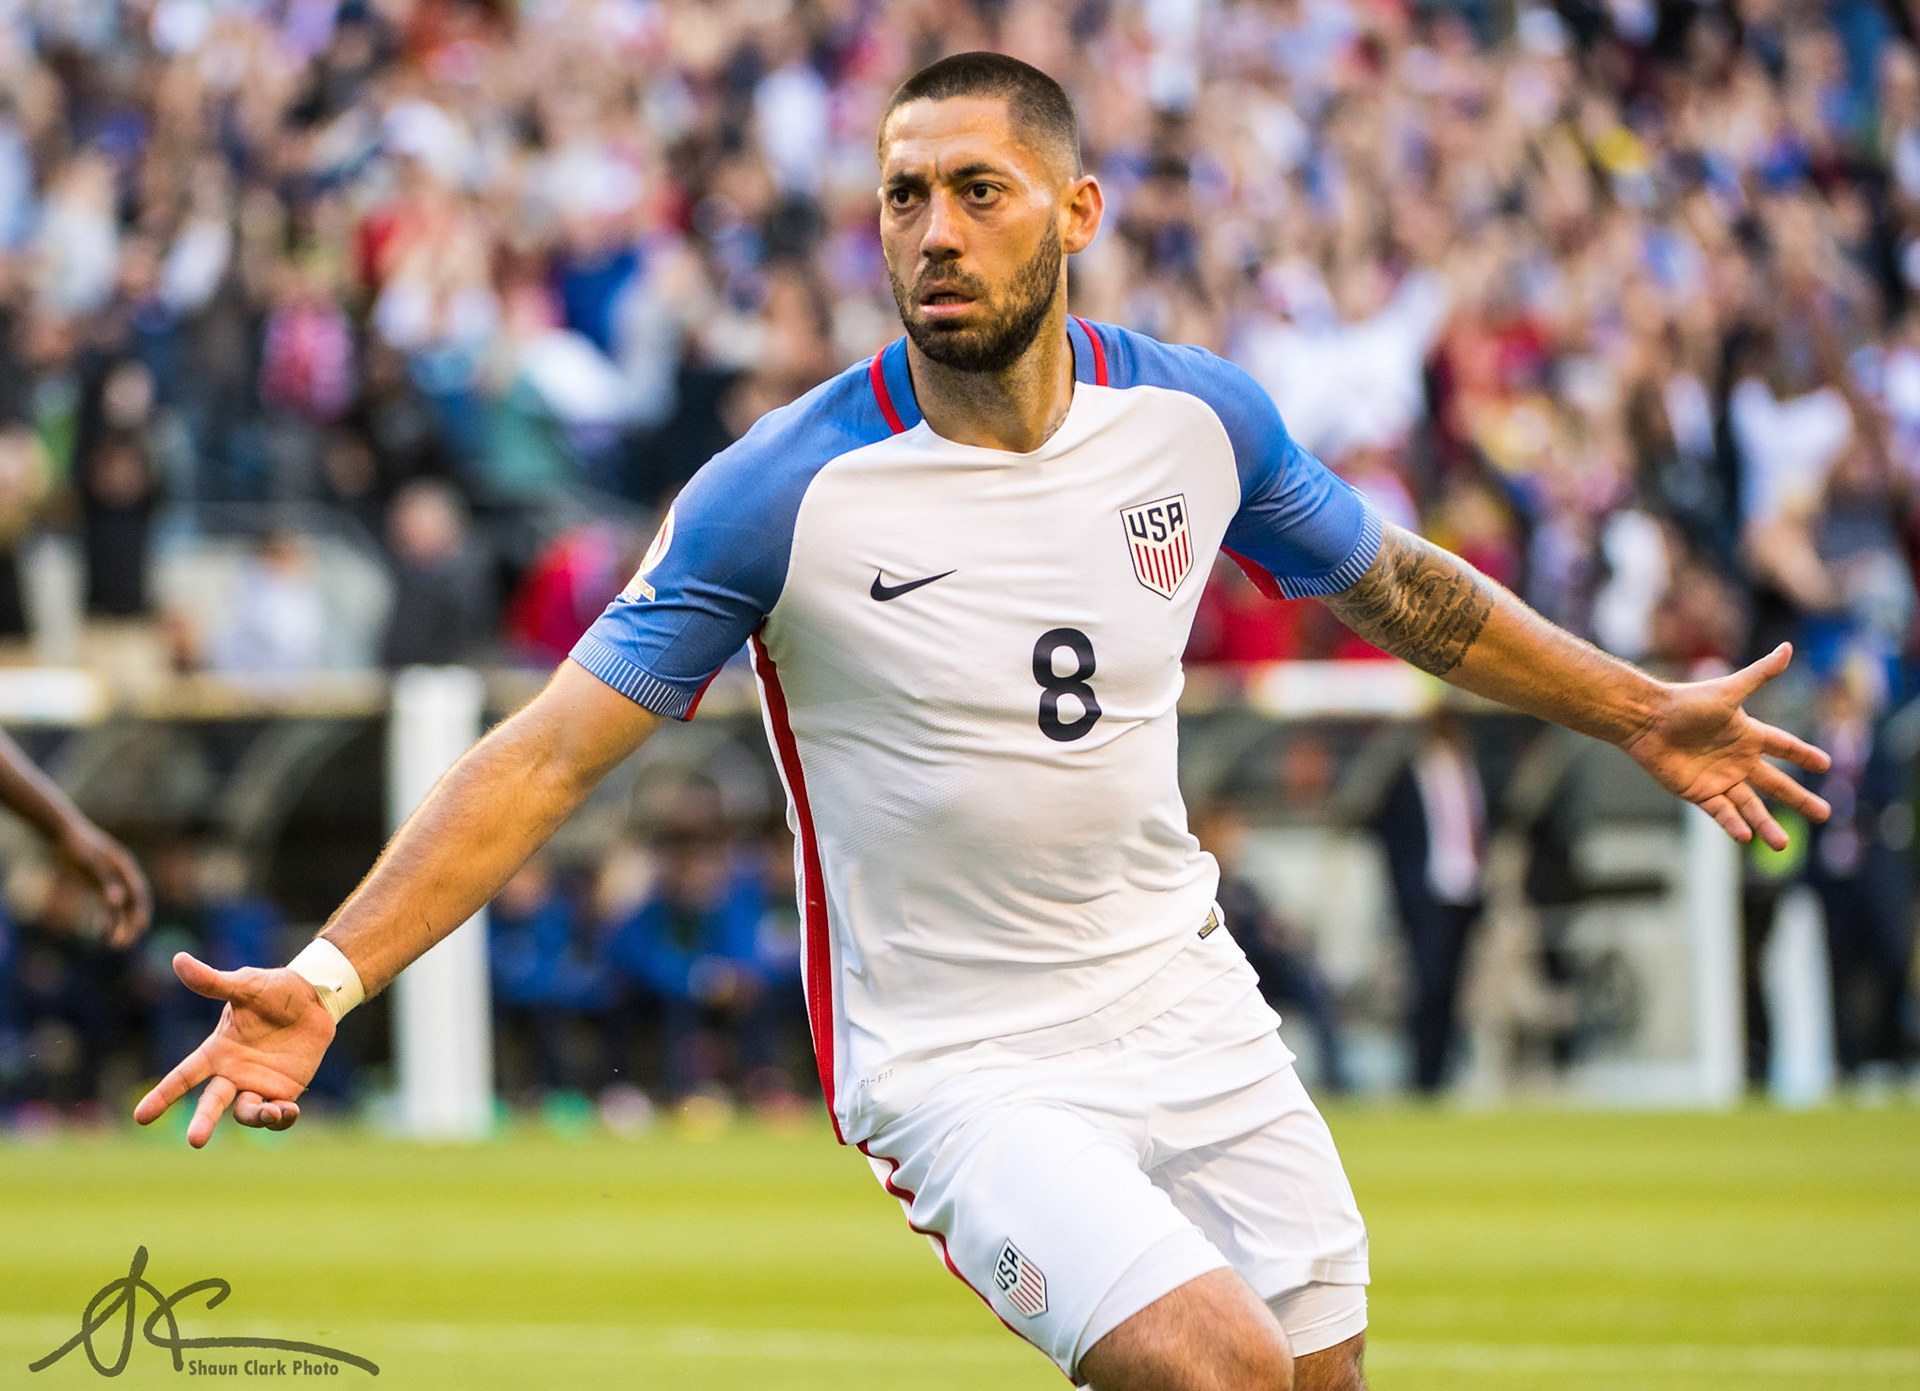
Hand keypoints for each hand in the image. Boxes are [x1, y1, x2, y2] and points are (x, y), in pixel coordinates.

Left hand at [58, 822, 151, 947]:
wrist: (59, 831)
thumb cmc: (74, 845)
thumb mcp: (88, 862)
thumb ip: (104, 881)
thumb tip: (117, 903)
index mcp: (124, 867)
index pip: (139, 893)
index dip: (140, 912)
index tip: (139, 930)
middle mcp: (121, 875)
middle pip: (132, 903)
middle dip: (130, 925)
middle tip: (123, 945)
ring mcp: (110, 880)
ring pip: (121, 908)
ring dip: (120, 926)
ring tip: (115, 946)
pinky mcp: (97, 885)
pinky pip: (107, 906)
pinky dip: (107, 920)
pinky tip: (102, 934)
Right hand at [133, 953, 335, 1146]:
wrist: (315, 999)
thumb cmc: (274, 990)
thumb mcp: (244, 985)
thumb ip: (213, 982)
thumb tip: (178, 959)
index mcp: (217, 1051)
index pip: (184, 1076)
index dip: (163, 1096)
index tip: (141, 1117)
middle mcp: (233, 1073)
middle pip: (212, 1103)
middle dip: (203, 1123)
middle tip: (196, 1141)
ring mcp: (258, 1084)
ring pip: (247, 1113)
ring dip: (256, 1117)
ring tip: (271, 1111)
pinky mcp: (285, 1091)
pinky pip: (277, 1115)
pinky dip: (281, 1119)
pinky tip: (289, 1111)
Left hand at [1619, 643, 1831, 849]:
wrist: (1647, 720)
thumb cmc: (1685, 702)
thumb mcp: (1729, 691)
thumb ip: (1760, 674)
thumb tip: (1787, 648)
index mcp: (1748, 735)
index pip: (1784, 747)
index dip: (1803, 755)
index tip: (1826, 764)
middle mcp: (1738, 759)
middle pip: (1775, 784)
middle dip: (1799, 799)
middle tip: (1824, 814)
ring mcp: (1720, 778)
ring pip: (1750, 806)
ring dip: (1766, 824)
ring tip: (1783, 845)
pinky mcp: (1699, 792)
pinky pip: (1721, 812)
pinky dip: (1733, 824)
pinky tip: (1746, 837)